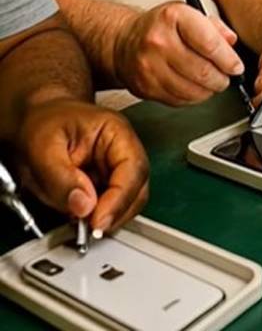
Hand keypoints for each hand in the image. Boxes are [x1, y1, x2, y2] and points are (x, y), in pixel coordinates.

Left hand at [15, 100, 148, 232]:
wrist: (35, 121)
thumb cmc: (42, 124)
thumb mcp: (43, 147)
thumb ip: (60, 178)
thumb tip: (83, 206)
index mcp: (116, 132)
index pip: (133, 169)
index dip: (119, 199)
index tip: (97, 221)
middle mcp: (123, 151)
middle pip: (137, 190)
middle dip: (115, 213)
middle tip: (89, 229)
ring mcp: (116, 170)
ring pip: (127, 204)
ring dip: (107, 218)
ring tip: (80, 223)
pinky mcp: (106, 186)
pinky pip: (110, 208)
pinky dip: (96, 218)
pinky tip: (78, 217)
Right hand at [114, 2, 243, 105]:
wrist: (124, 42)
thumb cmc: (161, 27)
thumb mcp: (188, 13)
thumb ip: (214, 26)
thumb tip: (232, 42)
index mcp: (173, 17)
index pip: (209, 43)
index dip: (229, 59)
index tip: (236, 66)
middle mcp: (158, 41)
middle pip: (202, 71)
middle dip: (222, 78)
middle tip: (226, 77)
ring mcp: (149, 66)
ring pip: (192, 90)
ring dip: (209, 90)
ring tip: (211, 82)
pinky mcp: (145, 88)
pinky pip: (179, 100)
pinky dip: (193, 98)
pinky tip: (194, 87)